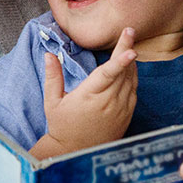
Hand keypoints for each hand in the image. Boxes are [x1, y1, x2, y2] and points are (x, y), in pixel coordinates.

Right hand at [40, 28, 136, 153]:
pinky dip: (132, 76)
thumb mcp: (52, 102)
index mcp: (89, 97)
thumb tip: (49, 55)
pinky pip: (133, 91)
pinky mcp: (127, 115)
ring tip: (126, 43)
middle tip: (129, 30)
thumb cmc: (62, 126)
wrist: (75, 152)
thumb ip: (53, 77)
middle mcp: (108, 103)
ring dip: (130, 62)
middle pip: (122, 71)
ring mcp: (120, 109)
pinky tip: (128, 66)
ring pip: (131, 80)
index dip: (120, 61)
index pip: (108, 75)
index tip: (131, 49)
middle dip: (126, 48)